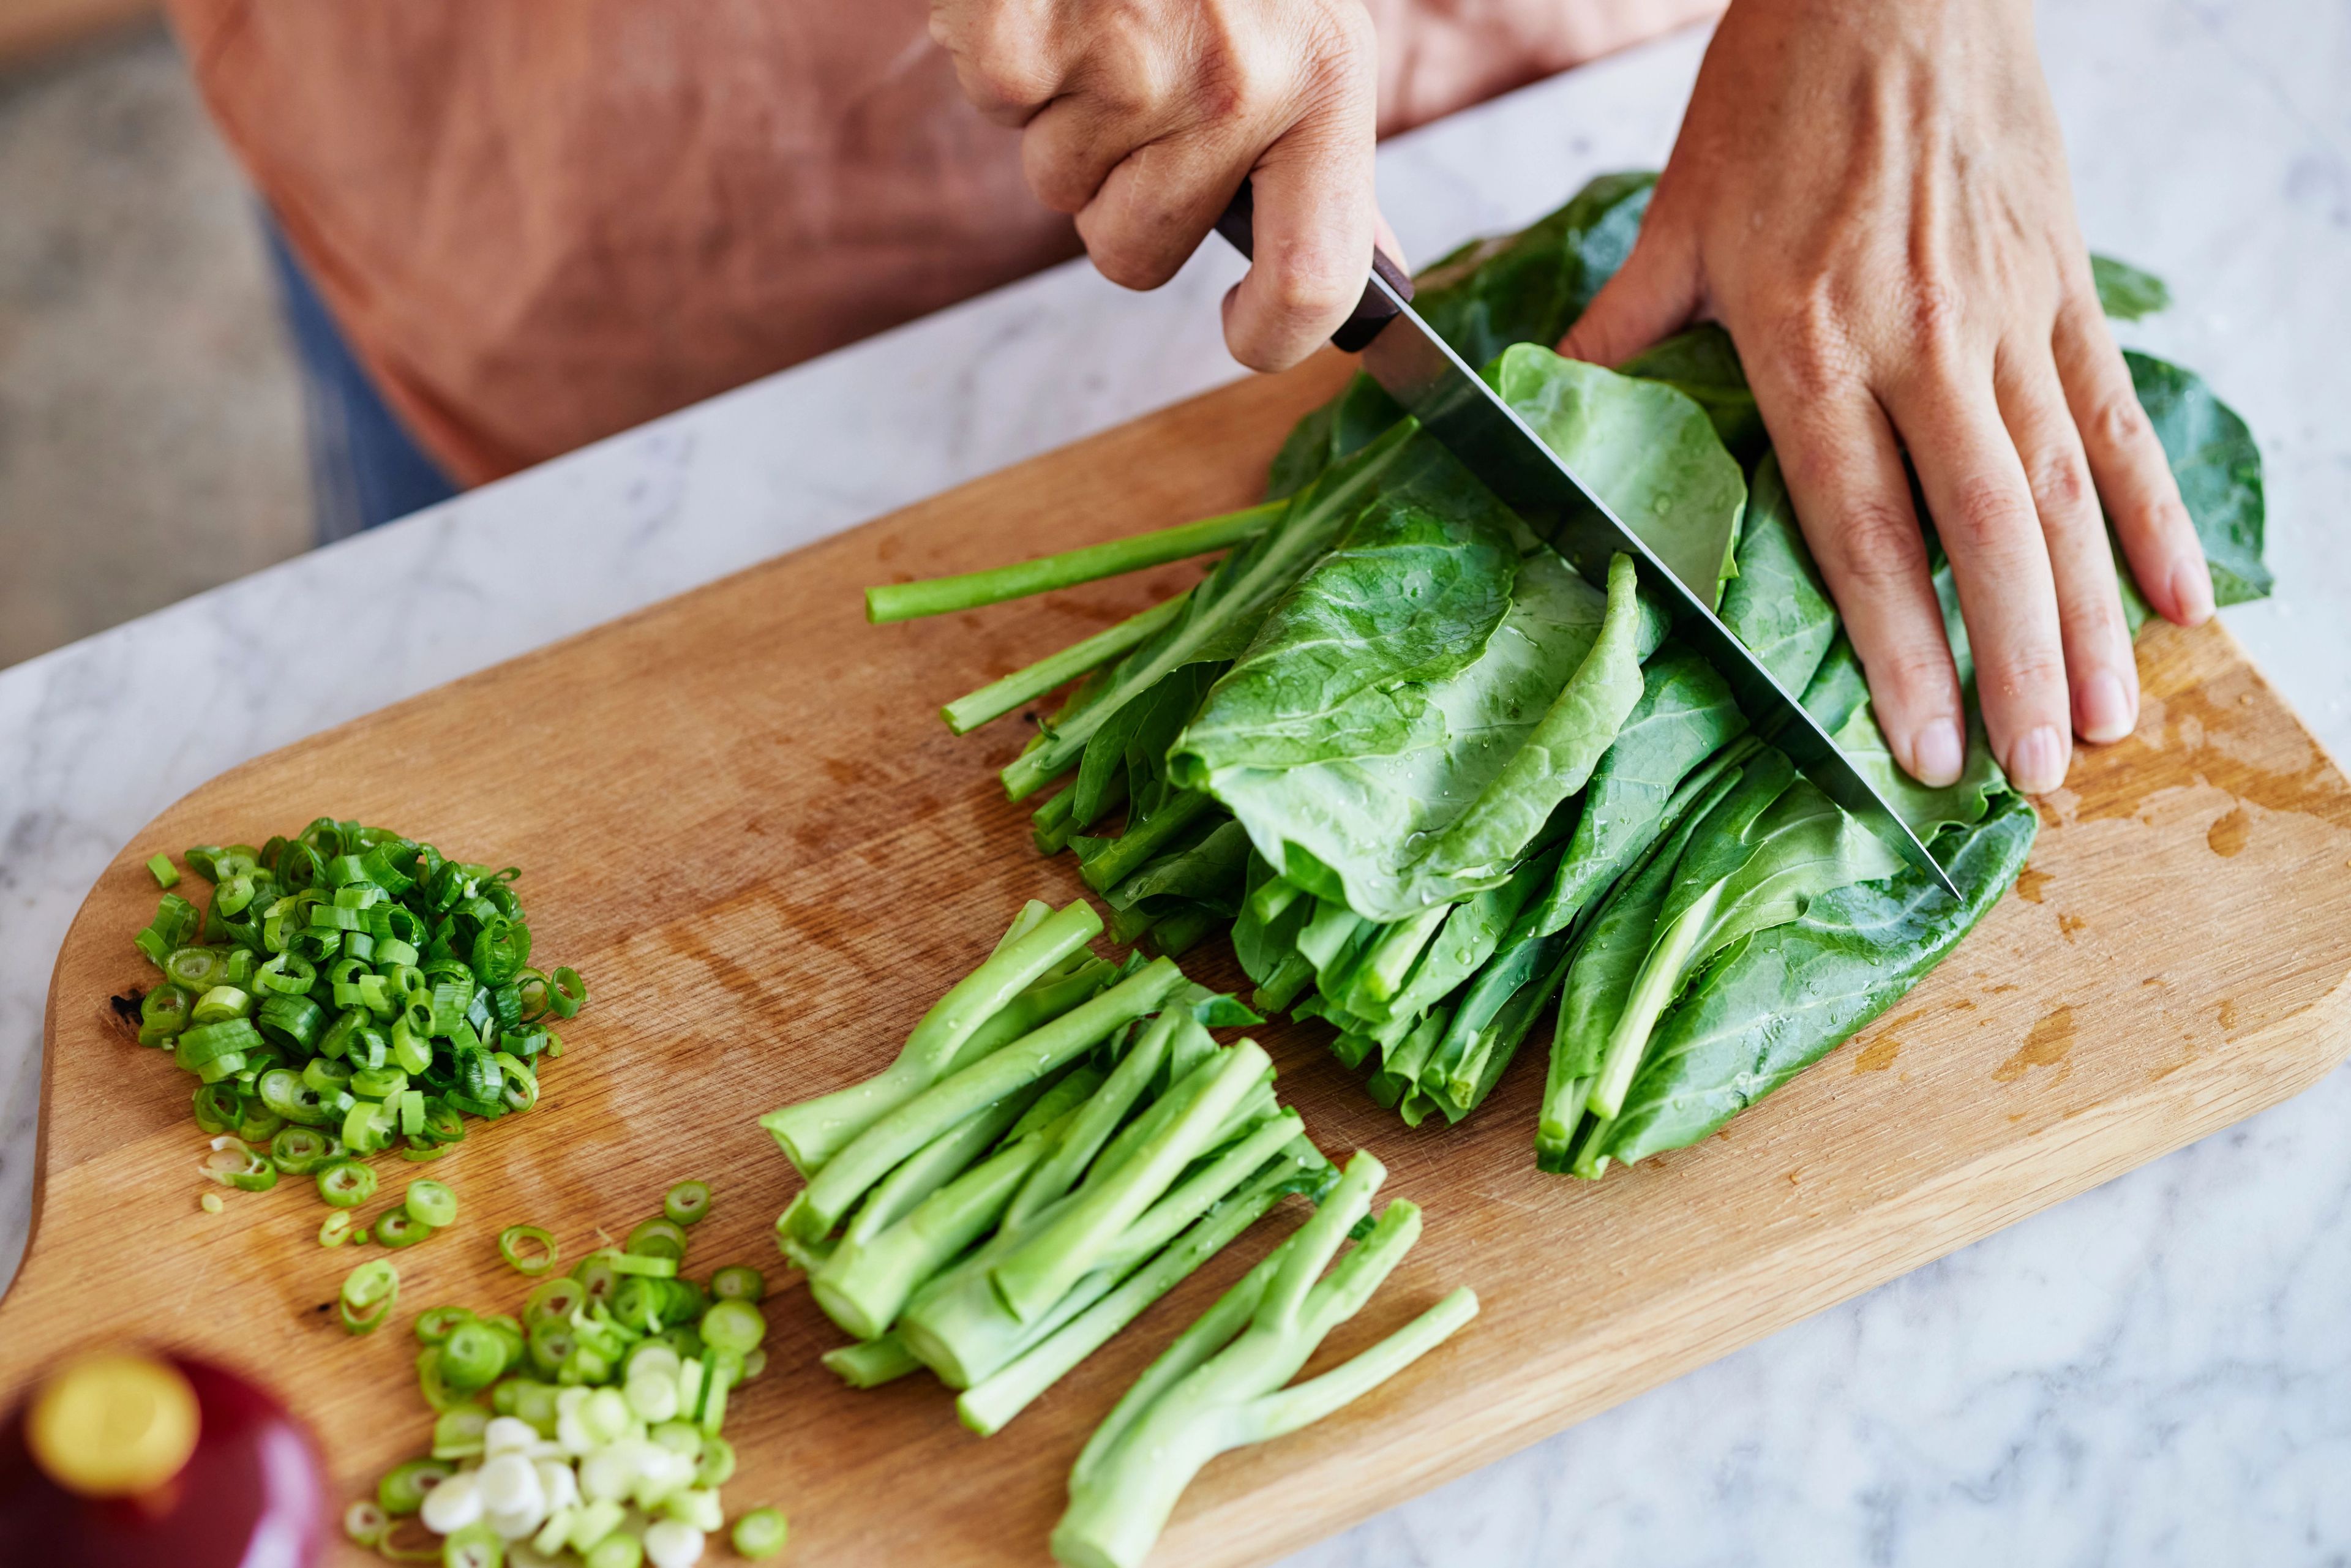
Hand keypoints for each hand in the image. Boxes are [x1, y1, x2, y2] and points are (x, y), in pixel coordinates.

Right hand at [930, 0, 1385, 370]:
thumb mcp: (1312, 34)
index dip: (1271, 337)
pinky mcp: (1024, 34)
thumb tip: (1370, 289)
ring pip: (1057, 187)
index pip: (1313, 275)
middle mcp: (1232, 80)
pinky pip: (998, 106)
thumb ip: (1328, 167)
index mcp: (1323, 82)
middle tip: (1141, 90)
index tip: (1243, 331)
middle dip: (1120, 193)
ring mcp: (1123, 58)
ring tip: (1102, 19)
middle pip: (1134, 253)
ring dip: (1064, 118)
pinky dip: (1007, 58)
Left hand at [1560, 0, 2211, 792]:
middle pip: (1976, 529)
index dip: (1894, 645)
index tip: (1918, 743)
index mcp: (1809, 336)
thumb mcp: (1676, 218)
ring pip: (2061, 489)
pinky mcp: (2064, 281)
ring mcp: (2005, 313)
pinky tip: (2182, 597)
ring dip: (2089, 617)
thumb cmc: (1775, 93)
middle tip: (2029, 779)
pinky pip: (2117, 412)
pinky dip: (2154, 510)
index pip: (1857, 522)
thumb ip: (1627, 332)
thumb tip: (1548, 416)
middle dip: (2008, 664)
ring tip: (2106, 725)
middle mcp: (1919, 340)